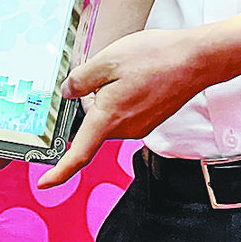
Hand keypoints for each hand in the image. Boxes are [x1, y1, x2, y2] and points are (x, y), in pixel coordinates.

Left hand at [38, 28, 209, 187]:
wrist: (196, 61)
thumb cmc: (154, 58)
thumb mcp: (106, 61)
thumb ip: (80, 80)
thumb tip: (67, 93)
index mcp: (109, 118)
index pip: (79, 154)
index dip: (59, 172)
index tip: (44, 183)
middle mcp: (126, 129)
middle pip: (94, 123)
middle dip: (92, 99)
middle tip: (106, 70)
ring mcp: (141, 126)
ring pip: (111, 115)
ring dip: (110, 95)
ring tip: (129, 69)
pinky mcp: (152, 119)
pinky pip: (127, 112)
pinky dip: (125, 95)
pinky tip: (139, 75)